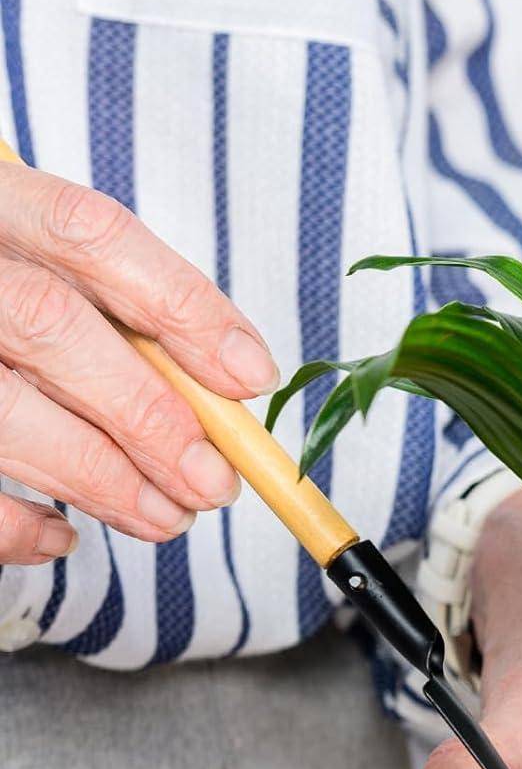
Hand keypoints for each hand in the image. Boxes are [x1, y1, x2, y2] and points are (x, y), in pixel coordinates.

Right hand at [0, 161, 277, 562]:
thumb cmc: (3, 298)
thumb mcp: (42, 266)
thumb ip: (116, 306)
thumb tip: (232, 382)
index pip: (90, 233)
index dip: (181, 305)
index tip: (250, 376)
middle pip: (47, 324)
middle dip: (148, 416)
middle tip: (214, 484)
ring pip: (2, 408)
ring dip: (102, 479)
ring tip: (168, 519)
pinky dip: (11, 522)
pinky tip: (62, 534)